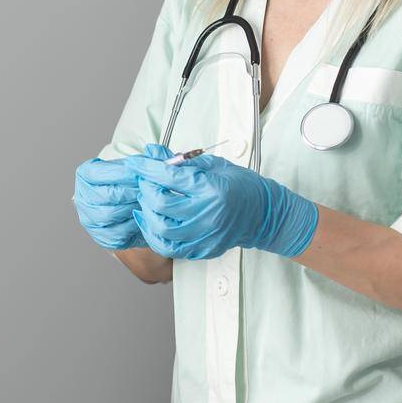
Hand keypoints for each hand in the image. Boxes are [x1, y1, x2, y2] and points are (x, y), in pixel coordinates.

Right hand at [74, 151, 158, 249]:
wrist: (131, 203)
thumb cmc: (131, 183)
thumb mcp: (138, 165)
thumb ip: (147, 157)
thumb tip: (155, 153)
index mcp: (85, 175)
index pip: (98, 174)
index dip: (122, 174)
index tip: (142, 173)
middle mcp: (82, 197)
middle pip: (106, 196)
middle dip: (131, 193)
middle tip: (149, 190)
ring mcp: (89, 219)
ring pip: (110, 216)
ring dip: (132, 209)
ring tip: (147, 203)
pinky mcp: (101, 236)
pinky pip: (117, 234)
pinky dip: (132, 227)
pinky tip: (142, 217)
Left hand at [124, 145, 317, 259]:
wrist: (265, 215)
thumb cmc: (241, 186)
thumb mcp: (214, 166)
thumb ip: (181, 161)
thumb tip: (153, 153)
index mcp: (211, 189)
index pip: (169, 178)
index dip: (147, 168)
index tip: (136, 162)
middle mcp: (208, 215)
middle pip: (160, 205)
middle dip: (144, 190)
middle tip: (143, 182)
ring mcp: (205, 236)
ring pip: (160, 230)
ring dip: (146, 214)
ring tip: (145, 201)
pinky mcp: (203, 249)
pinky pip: (169, 248)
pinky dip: (154, 235)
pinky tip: (151, 221)